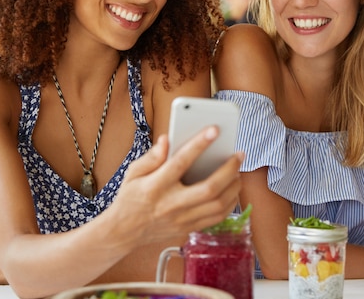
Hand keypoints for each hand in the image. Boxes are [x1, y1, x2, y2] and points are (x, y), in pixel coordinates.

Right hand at [110, 126, 242, 245]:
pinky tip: (232, 189)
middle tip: (239, 154)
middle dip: (229, 169)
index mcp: (155, 187)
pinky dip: (230, 203)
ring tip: (238, 170)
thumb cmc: (130, 197)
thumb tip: (167, 139)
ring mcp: (181, 220)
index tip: (214, 129)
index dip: (198, 145)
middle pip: (209, 189)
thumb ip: (151, 157)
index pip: (180, 163)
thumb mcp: (132, 173)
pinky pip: (217, 218)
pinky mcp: (188, 229)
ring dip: (234, 186)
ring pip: (217, 205)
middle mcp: (170, 204)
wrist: (124, 232)